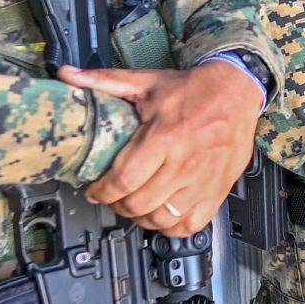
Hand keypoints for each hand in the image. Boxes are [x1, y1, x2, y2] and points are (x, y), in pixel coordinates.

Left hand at [65, 60, 262, 234]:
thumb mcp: (145, 82)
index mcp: (165, 137)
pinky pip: (190, 225)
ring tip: (135, 205)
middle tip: (113, 196)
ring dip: (141, 218)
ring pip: (162, 219)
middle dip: (117, 205)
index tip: (95, 189)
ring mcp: (203, 181)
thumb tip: (67, 75)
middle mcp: (185, 163)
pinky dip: (171, 227)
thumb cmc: (193, 89)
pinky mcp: (217, 191)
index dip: (102, 191)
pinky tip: (163, 213)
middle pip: (140, 204)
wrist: (237, 91)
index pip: (125, 180)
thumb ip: (104, 81)